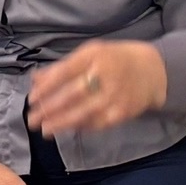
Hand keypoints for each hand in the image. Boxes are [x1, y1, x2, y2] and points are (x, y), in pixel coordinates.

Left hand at [26, 40, 168, 136]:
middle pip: (72, 94)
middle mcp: (105, 74)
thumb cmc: (115, 59)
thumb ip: (63, 66)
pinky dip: (81, 127)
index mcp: (93, 56)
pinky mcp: (123, 111)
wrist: (154, 70)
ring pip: (83, 112)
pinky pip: (98, 122)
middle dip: (49, 108)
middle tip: (31, 119)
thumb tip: (35, 79)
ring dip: (61, 122)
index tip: (31, 99)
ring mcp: (115, 95)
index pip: (64, 72)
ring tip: (44, 130)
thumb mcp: (90, 54)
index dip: (46, 87)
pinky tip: (67, 129)